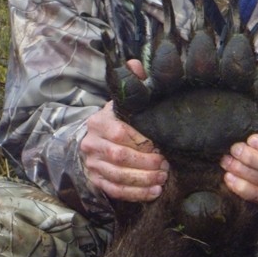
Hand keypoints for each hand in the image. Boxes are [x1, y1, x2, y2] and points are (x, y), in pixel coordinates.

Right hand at [80, 60, 168, 201]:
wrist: (96, 139)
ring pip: (117, 176)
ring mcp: (92, 164)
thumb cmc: (118, 119)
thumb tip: (134, 63)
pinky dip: (136, 194)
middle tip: (166, 165)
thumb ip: (133, 83)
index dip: (141, 141)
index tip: (160, 144)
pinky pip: (115, 190)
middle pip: (119, 156)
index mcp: (99, 122)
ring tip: (163, 178)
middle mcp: (91, 143)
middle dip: (145, 162)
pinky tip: (154, 192)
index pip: (119, 132)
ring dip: (143, 179)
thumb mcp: (125, 101)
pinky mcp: (96, 181)